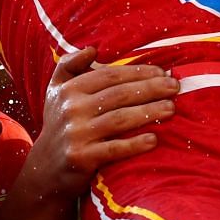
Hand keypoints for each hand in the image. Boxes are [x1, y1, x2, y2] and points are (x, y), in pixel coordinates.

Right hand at [27, 48, 175, 196]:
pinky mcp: (81, 159)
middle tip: (175, 87)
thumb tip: (92, 49)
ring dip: (149, 112)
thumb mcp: (56, 91)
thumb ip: (69, 65)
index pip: (110, 76)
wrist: (43, 170)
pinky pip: (114, 149)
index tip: (162, 72)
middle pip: (118, 95)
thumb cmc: (59, 125)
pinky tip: (154, 139)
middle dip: (151, 89)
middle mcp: (71, 109)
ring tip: (171, 109)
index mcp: (69, 89)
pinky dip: (135, 144)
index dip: (138, 72)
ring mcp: (76, 134)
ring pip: (119, 119)